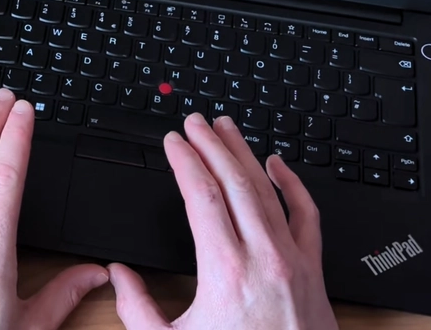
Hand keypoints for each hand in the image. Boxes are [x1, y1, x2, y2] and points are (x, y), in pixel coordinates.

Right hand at [111, 113, 337, 329]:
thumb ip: (137, 309)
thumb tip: (116, 275)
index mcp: (225, 271)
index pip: (201, 195)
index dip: (184, 160)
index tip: (173, 141)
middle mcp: (263, 259)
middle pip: (235, 182)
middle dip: (212, 144)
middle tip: (194, 120)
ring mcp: (293, 262)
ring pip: (269, 191)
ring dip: (245, 154)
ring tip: (227, 128)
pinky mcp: (314, 273)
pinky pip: (307, 216)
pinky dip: (293, 185)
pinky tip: (278, 165)